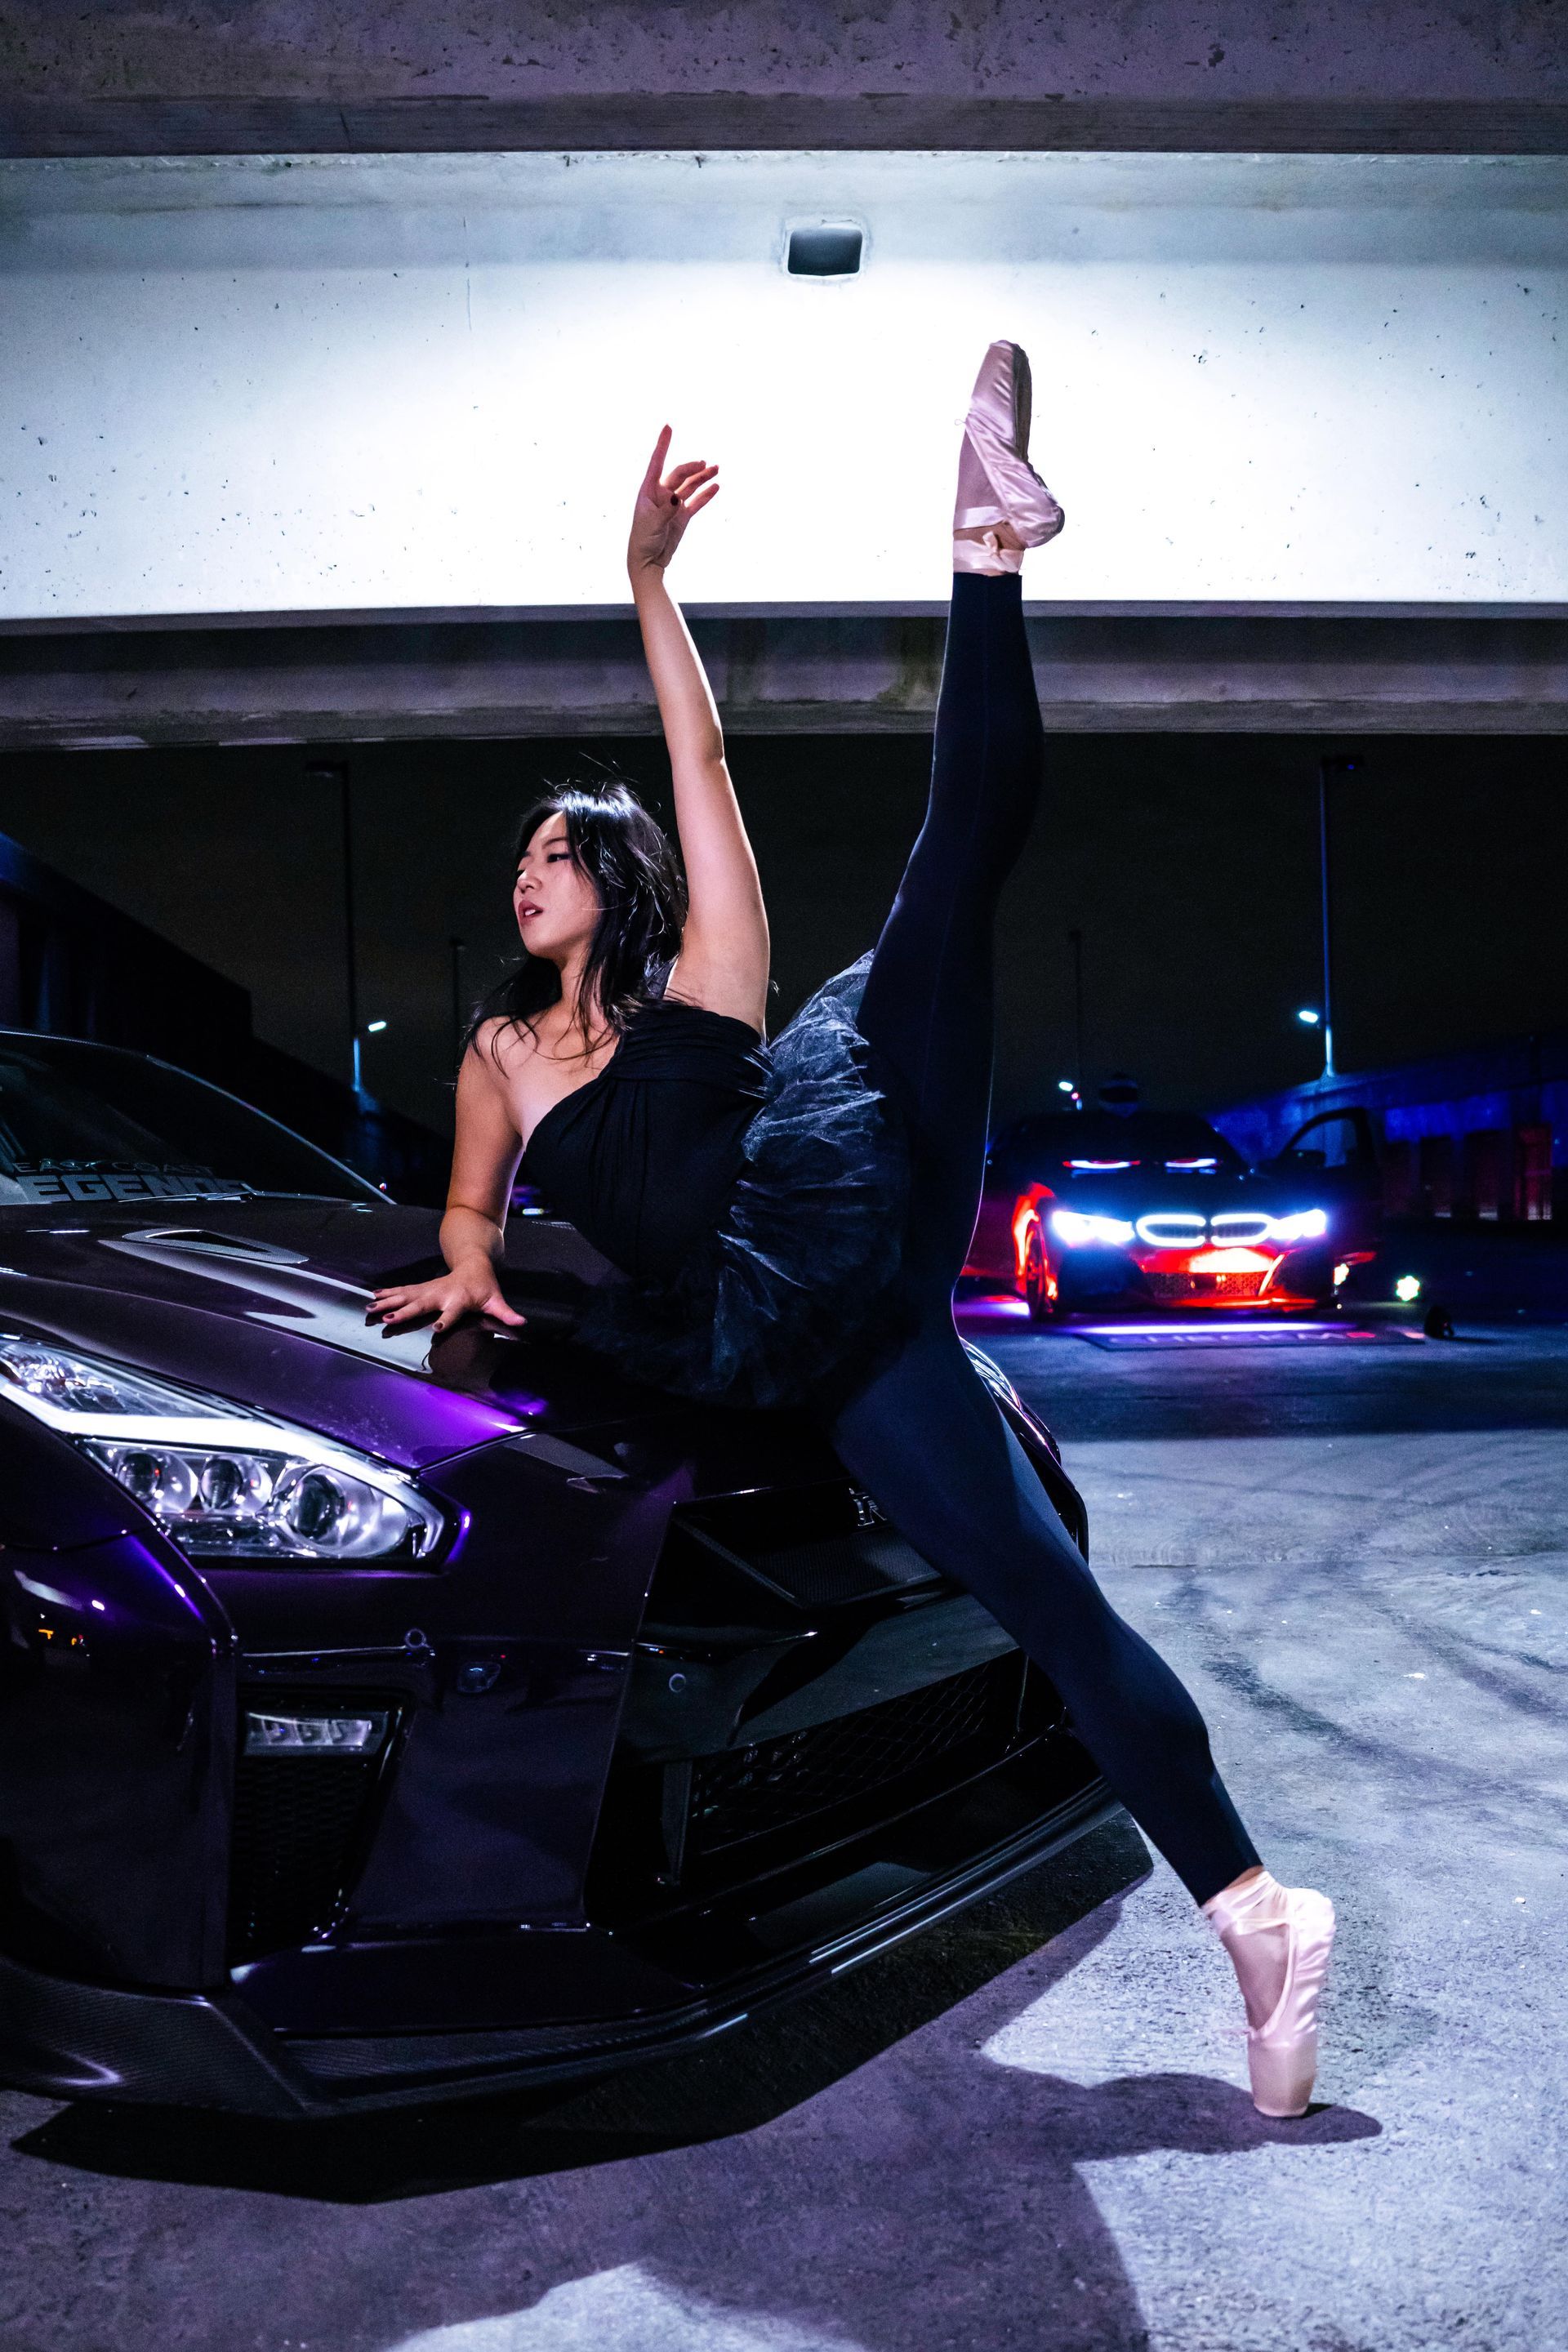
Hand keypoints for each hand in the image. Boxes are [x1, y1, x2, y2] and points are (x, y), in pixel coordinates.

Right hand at [365, 1261, 525, 1338]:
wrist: (473, 1263)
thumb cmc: (485, 1287)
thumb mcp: (496, 1300)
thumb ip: (506, 1313)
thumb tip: (522, 1323)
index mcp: (458, 1300)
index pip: (452, 1313)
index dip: (446, 1321)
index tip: (438, 1329)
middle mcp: (440, 1294)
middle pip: (420, 1304)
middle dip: (404, 1312)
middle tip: (388, 1319)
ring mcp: (428, 1290)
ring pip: (405, 1296)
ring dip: (388, 1302)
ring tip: (371, 1308)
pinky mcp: (421, 1288)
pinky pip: (402, 1291)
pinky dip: (387, 1294)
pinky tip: (372, 1297)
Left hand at [628, 426, 718, 577]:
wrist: (648, 561)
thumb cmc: (643, 540)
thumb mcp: (652, 524)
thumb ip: (666, 510)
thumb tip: (677, 498)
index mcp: (648, 491)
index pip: (656, 462)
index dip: (663, 445)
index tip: (668, 428)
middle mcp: (661, 494)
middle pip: (679, 474)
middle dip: (692, 468)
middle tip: (706, 465)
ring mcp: (673, 504)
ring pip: (690, 486)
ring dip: (702, 477)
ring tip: (716, 469)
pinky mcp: (682, 516)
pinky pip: (696, 502)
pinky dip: (705, 494)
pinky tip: (715, 487)